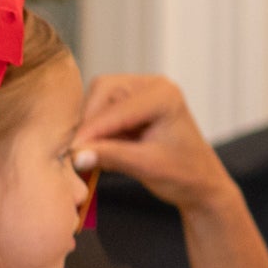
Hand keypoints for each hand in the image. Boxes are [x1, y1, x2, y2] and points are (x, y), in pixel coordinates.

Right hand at [73, 75, 235, 214]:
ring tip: (87, 154)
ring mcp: (138, 93)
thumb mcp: (147, 167)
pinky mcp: (128, 106)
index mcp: (163, 95)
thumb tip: (76, 156)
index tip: (70, 153)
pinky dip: (91, 132)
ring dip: (87, 127)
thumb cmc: (183, 173)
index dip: (90, 131)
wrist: (197, 180)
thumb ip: (112, 157)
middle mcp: (150, 86)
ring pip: (95, 100)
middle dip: (87, 123)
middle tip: (77, 152)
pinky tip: (92, 151)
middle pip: (101, 91)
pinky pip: (98, 112)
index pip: (116, 108)